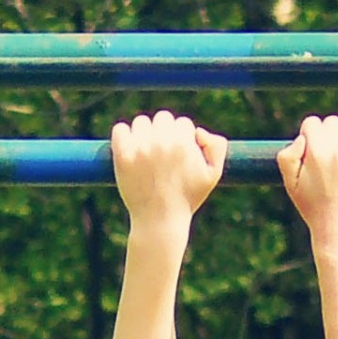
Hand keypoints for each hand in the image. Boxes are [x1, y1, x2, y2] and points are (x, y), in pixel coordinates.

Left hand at [111, 111, 227, 231]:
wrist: (159, 221)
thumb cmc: (187, 199)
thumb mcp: (213, 175)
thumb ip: (217, 147)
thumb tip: (198, 131)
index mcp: (184, 142)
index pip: (182, 123)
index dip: (182, 138)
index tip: (178, 155)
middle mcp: (161, 142)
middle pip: (162, 118)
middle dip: (164, 132)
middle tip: (162, 154)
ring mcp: (140, 148)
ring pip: (141, 122)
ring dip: (144, 133)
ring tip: (146, 154)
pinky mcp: (122, 156)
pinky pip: (120, 129)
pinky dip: (123, 135)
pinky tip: (129, 149)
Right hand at [278, 115, 337, 244]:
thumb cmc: (314, 207)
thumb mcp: (290, 185)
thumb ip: (286, 157)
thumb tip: (302, 138)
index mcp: (316, 152)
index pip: (312, 123)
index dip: (310, 137)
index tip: (313, 154)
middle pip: (333, 122)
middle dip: (329, 137)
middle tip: (330, 161)